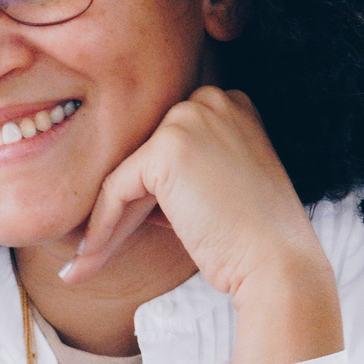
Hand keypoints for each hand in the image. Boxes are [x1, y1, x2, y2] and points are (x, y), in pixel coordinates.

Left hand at [57, 87, 342, 363]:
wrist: (279, 264)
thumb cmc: (255, 238)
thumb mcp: (224, 185)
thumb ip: (185, 172)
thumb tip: (128, 187)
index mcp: (230, 104)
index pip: (167, 144)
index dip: (146, 191)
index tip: (128, 228)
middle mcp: (210, 100)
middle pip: (144, 156)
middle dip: (121, 206)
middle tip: (93, 250)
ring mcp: (188, 120)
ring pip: (126, 174)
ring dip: (105, 222)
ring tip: (84, 264)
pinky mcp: (165, 150)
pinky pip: (114, 190)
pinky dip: (101, 226)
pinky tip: (89, 258)